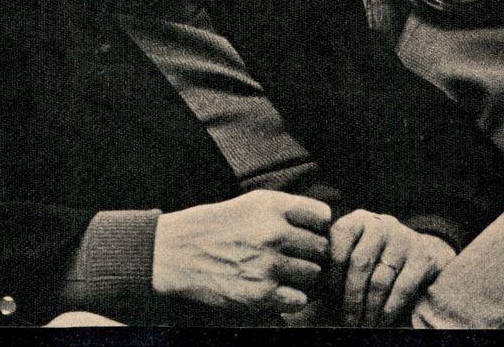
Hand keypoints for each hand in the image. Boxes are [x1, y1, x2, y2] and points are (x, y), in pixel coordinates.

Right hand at [152, 190, 330, 313]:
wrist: (181, 251)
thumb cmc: (221, 225)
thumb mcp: (253, 203)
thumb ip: (288, 209)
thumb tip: (323, 223)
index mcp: (273, 206)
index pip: (322, 215)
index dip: (318, 226)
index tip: (307, 232)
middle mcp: (273, 232)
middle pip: (321, 248)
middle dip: (311, 254)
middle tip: (294, 256)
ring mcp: (268, 264)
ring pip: (313, 275)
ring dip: (302, 277)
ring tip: (282, 272)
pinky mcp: (260, 294)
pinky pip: (299, 300)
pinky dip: (291, 298)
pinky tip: (276, 289)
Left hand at [328, 209, 455, 326]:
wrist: (422, 255)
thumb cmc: (375, 260)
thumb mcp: (353, 255)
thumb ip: (331, 269)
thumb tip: (305, 293)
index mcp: (357, 220)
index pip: (338, 243)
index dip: (331, 274)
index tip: (329, 298)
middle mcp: (380, 224)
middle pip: (359, 263)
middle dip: (351, 297)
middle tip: (348, 321)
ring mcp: (403, 238)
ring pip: (380, 279)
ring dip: (369, 308)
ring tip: (364, 325)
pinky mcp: (423, 256)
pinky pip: (402, 287)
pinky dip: (390, 308)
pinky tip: (382, 321)